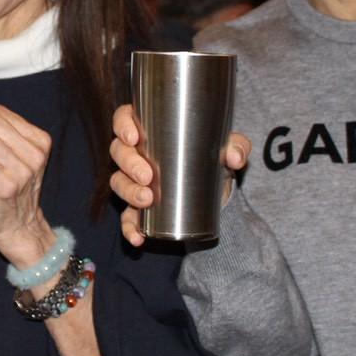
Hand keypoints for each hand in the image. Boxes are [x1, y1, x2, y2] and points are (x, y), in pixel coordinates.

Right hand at [109, 103, 250, 247]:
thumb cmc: (215, 155)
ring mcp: (134, 180)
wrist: (217, 188)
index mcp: (150, 128)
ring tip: (146, 199)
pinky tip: (138, 237)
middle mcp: (136, 153)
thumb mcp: (228, 147)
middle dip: (129, 164)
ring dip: (128, 191)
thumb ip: (237, 146)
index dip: (122, 125)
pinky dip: (130, 228)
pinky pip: (128, 217)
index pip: (124, 118)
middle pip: (118, 152)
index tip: (134, 137)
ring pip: (119, 182)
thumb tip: (234, 157)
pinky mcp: (140, 206)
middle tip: (147, 175)